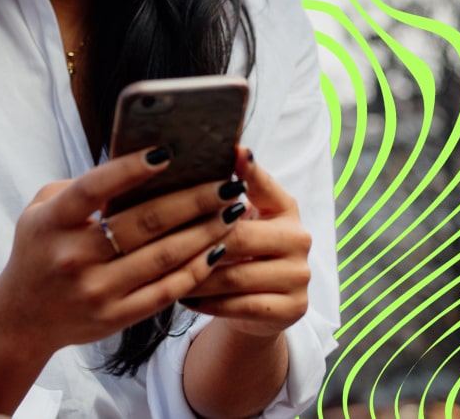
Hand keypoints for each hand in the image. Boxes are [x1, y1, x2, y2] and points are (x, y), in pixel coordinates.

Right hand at [0, 148, 244, 359]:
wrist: (23, 319)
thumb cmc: (40, 249)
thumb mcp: (41, 211)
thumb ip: (80, 187)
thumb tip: (136, 166)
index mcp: (52, 223)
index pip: (93, 189)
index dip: (129, 170)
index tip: (166, 152)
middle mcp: (73, 258)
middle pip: (143, 223)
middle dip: (193, 200)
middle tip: (227, 183)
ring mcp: (96, 291)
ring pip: (163, 257)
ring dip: (205, 232)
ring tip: (233, 211)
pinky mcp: (116, 317)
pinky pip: (166, 291)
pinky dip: (196, 269)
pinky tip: (218, 248)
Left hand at [179, 147, 311, 337]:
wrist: (260, 309)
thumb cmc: (240, 254)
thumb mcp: (239, 220)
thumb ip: (224, 193)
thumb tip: (209, 154)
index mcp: (285, 208)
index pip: (263, 185)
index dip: (248, 169)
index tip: (232, 150)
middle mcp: (299, 238)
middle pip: (240, 236)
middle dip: (198, 240)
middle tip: (160, 240)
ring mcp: (299, 276)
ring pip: (235, 276)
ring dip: (195, 276)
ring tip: (163, 273)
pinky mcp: (292, 309)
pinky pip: (240, 306)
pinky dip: (208, 302)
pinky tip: (184, 296)